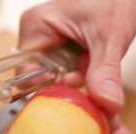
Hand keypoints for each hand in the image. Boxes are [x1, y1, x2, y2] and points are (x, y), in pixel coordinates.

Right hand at [18, 0, 135, 113]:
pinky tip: (95, 60)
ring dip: (81, 78)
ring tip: (95, 58)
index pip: (25, 75)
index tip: (72, 88)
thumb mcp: (110, 36)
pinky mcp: (64, 48)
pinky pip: (69, 72)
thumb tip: (108, 105)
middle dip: (70, 83)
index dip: (47, 88)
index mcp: (35, 28)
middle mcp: (38, 37)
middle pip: (43, 80)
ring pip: (58, 79)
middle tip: (91, 69)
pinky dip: (85, 74)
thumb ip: (105, 72)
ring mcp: (51, 43)